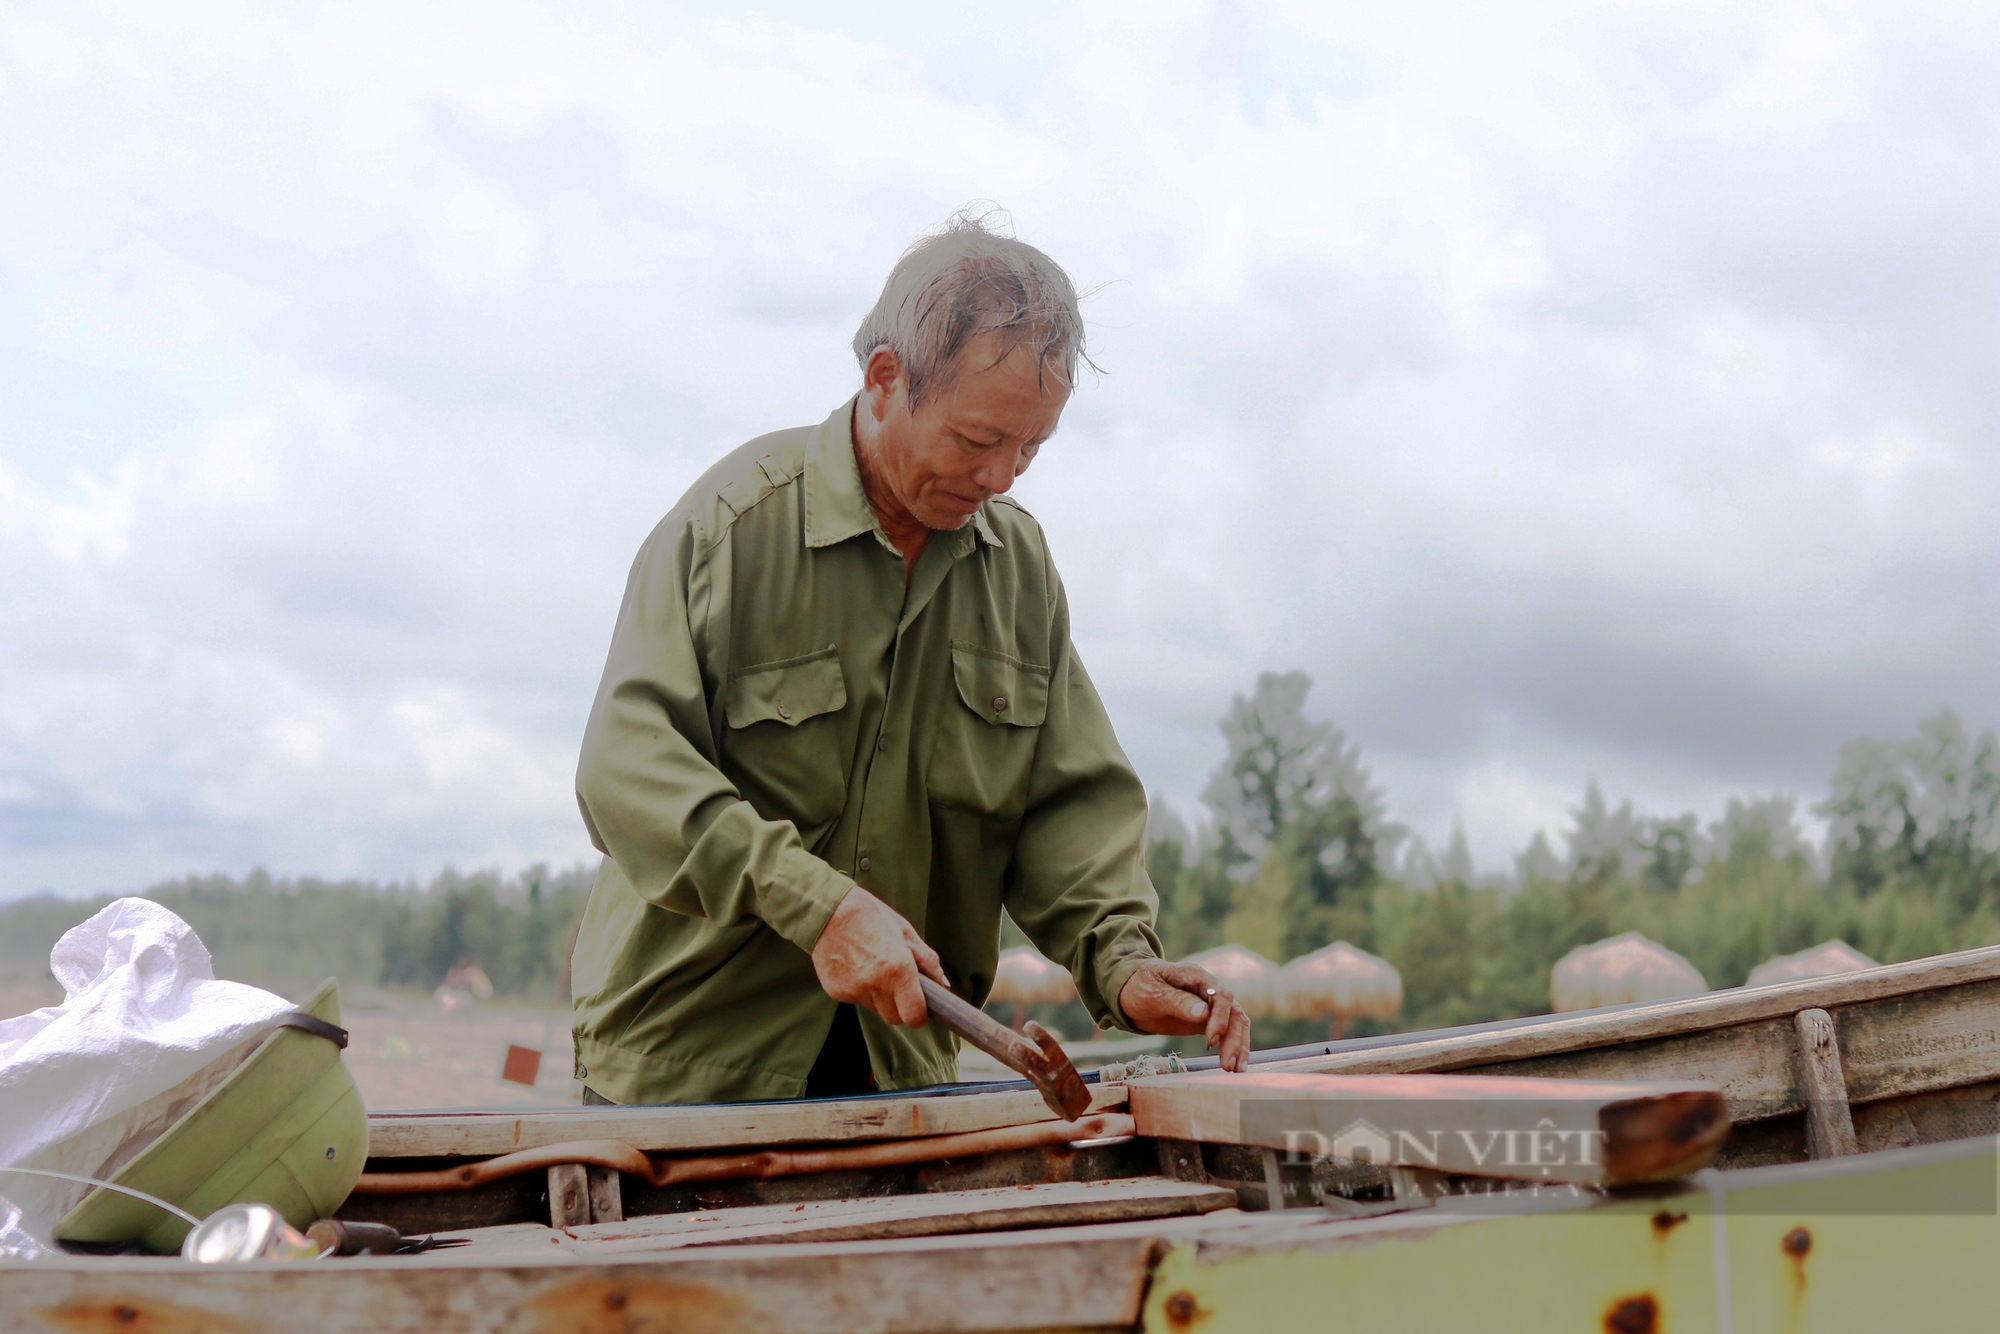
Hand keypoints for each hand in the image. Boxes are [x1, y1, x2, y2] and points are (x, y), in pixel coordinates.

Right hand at [810, 887, 947, 1026]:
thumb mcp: (905, 931)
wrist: (828, 911)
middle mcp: (875, 984)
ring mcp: (854, 991)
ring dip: (880, 996)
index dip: (920, 1015)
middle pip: (894, 1017)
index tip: (921, 1007)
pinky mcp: (837, 992)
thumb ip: (927, 961)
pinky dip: (861, 990)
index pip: (914, 1016)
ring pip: (876, 1008)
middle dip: (900, 1007)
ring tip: (873, 967)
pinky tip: (856, 966)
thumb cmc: (870, 916)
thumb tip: (942, 985)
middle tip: (898, 984)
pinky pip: (857, 1000)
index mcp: (898, 969)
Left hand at [1118, 962, 1251, 1071]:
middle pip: (1233, 1011)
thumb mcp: (1151, 992)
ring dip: (1239, 1046)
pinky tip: (1235, 1065)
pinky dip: (1233, 1047)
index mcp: (1196, 977)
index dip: (1220, 1017)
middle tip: (1228, 1066)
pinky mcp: (1207, 1021)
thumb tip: (1204, 1013)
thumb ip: (1177, 1001)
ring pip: (1235, 1023)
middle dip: (1233, 1039)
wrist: (1130, 992)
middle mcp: (1208, 989)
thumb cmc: (1138, 987)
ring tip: (1236, 1070)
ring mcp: (1210, 1005)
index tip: (1211, 1040)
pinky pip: (1227, 1032)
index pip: (1220, 995)